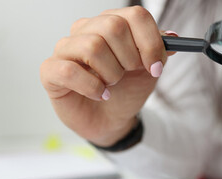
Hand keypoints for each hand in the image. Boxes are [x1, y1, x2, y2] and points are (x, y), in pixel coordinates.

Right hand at [40, 6, 175, 145]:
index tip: (155, 66)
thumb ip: (159, 50)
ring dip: (111, 73)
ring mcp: (65, 49)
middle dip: (130, 58)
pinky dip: (93, 87)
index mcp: (111, 23)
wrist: (111, 120)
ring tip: (111, 84)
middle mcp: (86, 30)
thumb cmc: (126, 90)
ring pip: (93, 46)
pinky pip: (70, 70)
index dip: (150, 42)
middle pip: (113, 26)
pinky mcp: (50, 71)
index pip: (135, 15)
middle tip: (129, 74)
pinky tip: (101, 95)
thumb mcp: (149, 70)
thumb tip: (171, 37)